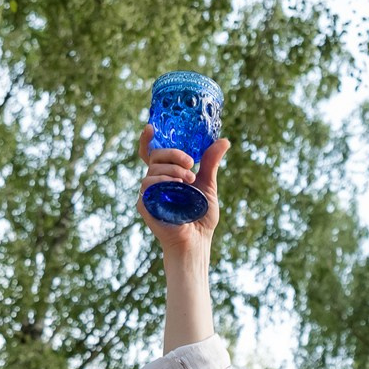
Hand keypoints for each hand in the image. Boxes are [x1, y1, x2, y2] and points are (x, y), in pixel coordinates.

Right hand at [137, 124, 229, 260]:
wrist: (197, 241)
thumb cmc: (200, 216)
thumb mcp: (208, 184)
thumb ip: (211, 162)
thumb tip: (224, 141)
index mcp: (166, 175)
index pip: (152, 153)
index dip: (147, 139)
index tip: (151, 127)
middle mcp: (154, 182)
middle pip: (155, 156)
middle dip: (173, 154)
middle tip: (191, 163)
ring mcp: (148, 193)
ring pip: (153, 170)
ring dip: (172, 170)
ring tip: (189, 180)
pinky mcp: (145, 205)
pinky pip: (147, 186)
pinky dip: (161, 182)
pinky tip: (175, 186)